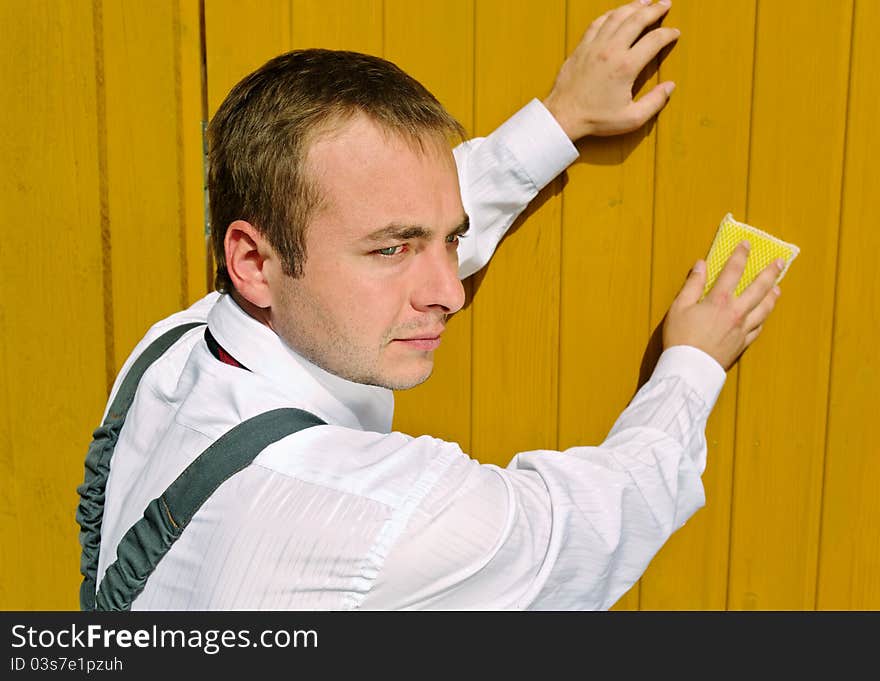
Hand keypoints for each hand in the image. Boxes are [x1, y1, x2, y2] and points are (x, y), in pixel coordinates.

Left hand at [542, 0, 679, 140]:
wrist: (563, 116)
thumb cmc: (596, 119)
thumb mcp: (631, 118)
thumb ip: (654, 102)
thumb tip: (670, 86)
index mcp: (626, 67)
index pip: (654, 40)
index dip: (668, 34)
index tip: (675, 33)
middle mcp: (611, 50)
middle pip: (637, 20)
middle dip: (655, 9)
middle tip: (666, 3)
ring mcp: (594, 46)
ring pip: (617, 16)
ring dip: (634, 6)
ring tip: (646, 0)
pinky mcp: (581, 47)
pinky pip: (597, 22)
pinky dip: (610, 14)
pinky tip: (617, 12)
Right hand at [662, 242, 783, 369]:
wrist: (689, 369)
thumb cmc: (680, 338)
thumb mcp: (679, 307)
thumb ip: (692, 284)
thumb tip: (700, 265)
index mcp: (719, 300)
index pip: (733, 271)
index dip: (740, 255)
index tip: (746, 245)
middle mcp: (735, 312)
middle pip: (758, 288)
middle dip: (769, 272)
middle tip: (779, 262)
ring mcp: (742, 329)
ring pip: (764, 309)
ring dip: (772, 296)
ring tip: (777, 287)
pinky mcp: (742, 344)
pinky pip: (758, 329)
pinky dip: (763, 319)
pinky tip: (764, 315)